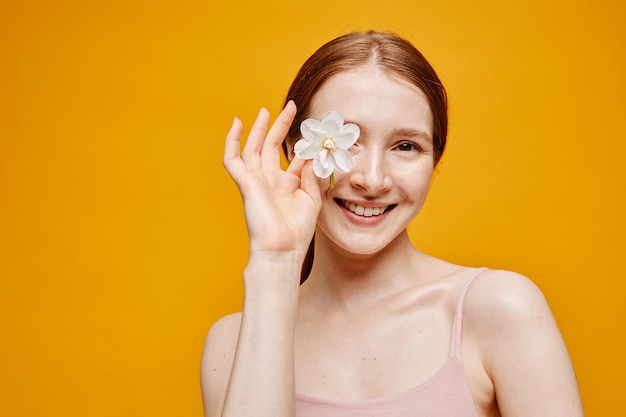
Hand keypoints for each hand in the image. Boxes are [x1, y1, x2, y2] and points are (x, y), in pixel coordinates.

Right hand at [223, 101, 321, 258]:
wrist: (281, 249)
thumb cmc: (297, 231)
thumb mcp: (312, 199)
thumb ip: (312, 174)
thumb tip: (311, 152)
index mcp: (287, 185)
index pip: (294, 158)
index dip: (304, 144)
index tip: (316, 130)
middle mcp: (270, 180)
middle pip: (272, 147)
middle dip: (280, 127)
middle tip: (291, 106)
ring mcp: (256, 181)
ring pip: (253, 149)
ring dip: (258, 129)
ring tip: (264, 111)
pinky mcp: (245, 183)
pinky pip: (233, 159)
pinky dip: (232, 141)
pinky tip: (236, 124)